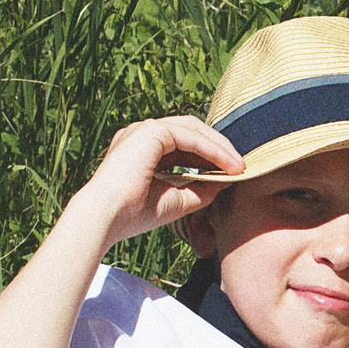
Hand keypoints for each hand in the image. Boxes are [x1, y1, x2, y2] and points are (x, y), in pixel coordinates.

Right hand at [67, 116, 244, 249]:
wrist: (107, 217)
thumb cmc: (134, 214)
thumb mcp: (177, 200)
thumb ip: (202, 189)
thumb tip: (228, 180)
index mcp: (144, 149)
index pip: (185, 144)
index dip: (211, 156)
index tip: (233, 172)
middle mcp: (142, 134)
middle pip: (192, 131)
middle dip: (219, 147)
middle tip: (241, 166)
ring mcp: (144, 129)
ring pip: (193, 129)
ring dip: (219, 147)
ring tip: (239, 166)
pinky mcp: (150, 131)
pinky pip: (189, 135)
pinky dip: (211, 149)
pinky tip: (227, 164)